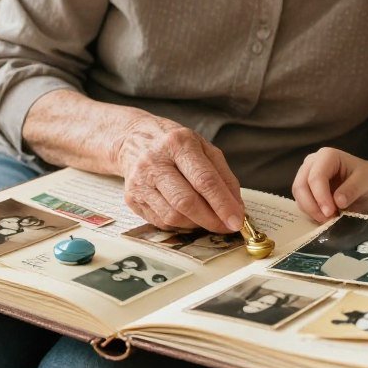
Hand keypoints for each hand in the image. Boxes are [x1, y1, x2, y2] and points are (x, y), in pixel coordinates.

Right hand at [115, 114, 243, 233]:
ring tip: (208, 219)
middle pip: (186, 201)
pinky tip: (189, 216)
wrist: (134, 139)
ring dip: (196, 224)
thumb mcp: (204, 148)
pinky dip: (181, 224)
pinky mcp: (132, 198)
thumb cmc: (175, 145)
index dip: (223, 204)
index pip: (204, 180)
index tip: (236, 220)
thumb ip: (223, 176)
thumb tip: (236, 207)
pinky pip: (161, 221)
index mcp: (178, 143)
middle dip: (211, 220)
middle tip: (226, 227)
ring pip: (173, 216)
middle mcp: (155, 161)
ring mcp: (140, 181)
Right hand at [292, 147, 367, 221]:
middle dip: (313, 206)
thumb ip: (353, 189)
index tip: (331, 213)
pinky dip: (311, 213)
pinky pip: (301, 203)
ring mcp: (306, 176)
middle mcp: (312, 163)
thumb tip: (338, 201)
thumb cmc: (366, 179)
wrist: (366, 186)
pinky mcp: (305, 190)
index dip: (320, 197)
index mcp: (327, 156)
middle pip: (301, 186)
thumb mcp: (366, 181)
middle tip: (328, 220)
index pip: (316, 177)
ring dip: (311, 211)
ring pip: (298, 196)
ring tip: (330, 219)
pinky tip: (326, 217)